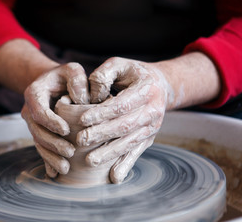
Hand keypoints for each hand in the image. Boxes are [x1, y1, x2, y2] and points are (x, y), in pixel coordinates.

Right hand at [21, 63, 89, 177]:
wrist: (53, 82)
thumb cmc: (64, 76)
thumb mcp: (72, 69)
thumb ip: (78, 80)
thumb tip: (82, 101)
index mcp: (34, 93)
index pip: (39, 111)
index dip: (50, 122)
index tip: (66, 130)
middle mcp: (29, 110)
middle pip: (37, 131)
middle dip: (53, 144)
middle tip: (70, 152)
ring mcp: (33, 123)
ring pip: (38, 142)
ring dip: (50, 156)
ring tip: (65, 168)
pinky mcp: (39, 132)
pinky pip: (41, 147)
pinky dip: (47, 160)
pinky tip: (54, 173)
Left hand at [76, 57, 172, 182]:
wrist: (160, 85)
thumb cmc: (134, 73)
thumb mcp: (120, 64)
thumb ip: (104, 74)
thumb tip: (91, 95)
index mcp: (147, 90)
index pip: (122, 104)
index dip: (102, 113)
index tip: (82, 119)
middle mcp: (153, 110)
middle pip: (125, 125)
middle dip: (102, 134)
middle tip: (80, 140)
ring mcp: (153, 126)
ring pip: (130, 142)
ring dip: (110, 153)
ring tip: (90, 160)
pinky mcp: (149, 137)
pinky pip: (138, 152)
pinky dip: (126, 165)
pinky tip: (114, 177)